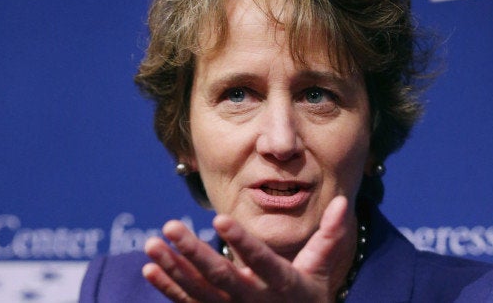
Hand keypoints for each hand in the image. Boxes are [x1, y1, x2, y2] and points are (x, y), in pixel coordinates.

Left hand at [142, 196, 355, 302]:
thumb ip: (329, 237)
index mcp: (283, 283)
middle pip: (220, 276)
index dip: (241, 241)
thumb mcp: (321, 272)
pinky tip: (149, 269)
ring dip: (172, 269)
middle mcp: (254, 300)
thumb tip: (343, 200)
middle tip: (170, 226)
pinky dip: (168, 288)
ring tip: (151, 246)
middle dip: (193, 252)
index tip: (220, 218)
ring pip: (198, 291)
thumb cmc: (309, 300)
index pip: (261, 260)